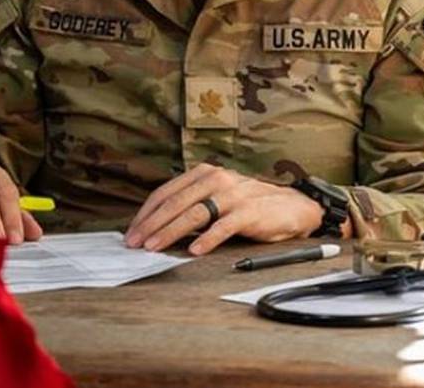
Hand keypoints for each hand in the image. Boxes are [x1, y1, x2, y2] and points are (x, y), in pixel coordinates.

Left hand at [124, 163, 324, 254]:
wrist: (291, 206)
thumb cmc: (248, 204)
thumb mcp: (217, 195)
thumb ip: (191, 204)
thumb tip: (157, 226)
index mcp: (203, 173)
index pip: (165, 192)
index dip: (146, 213)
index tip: (132, 231)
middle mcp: (215, 179)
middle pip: (175, 203)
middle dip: (151, 224)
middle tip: (135, 242)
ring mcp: (232, 194)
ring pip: (193, 214)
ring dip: (170, 232)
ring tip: (155, 247)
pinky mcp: (248, 212)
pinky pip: (222, 227)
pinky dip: (206, 239)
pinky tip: (193, 250)